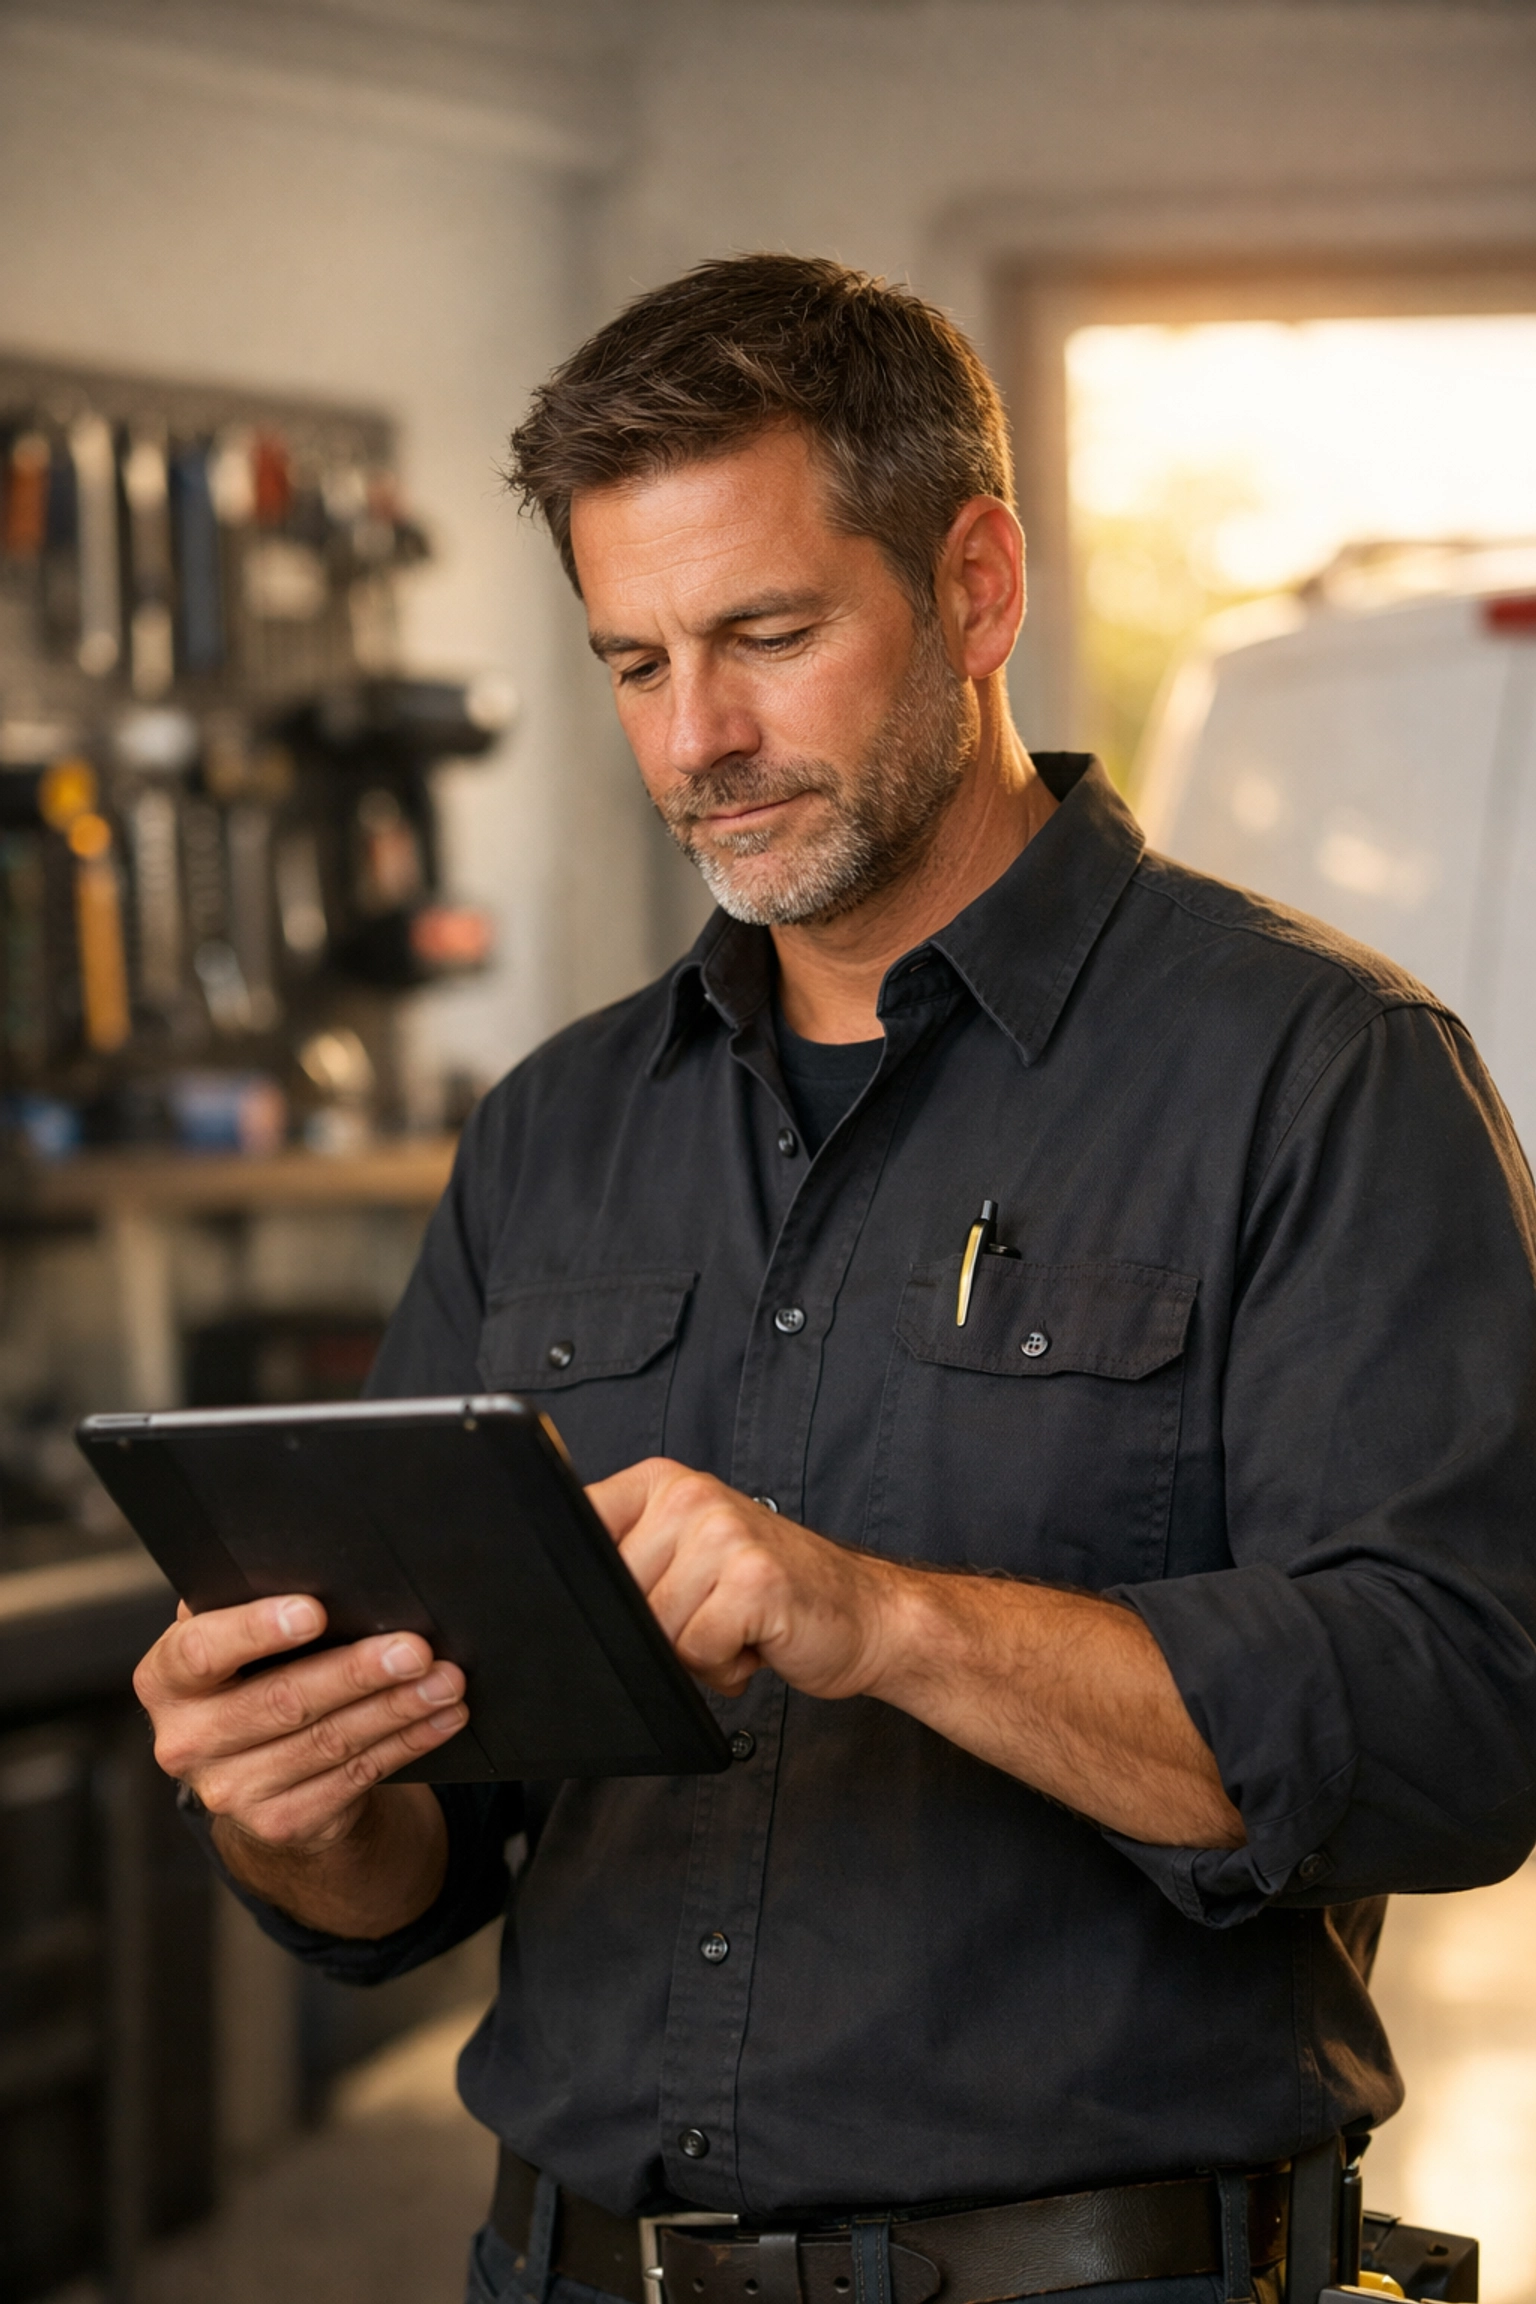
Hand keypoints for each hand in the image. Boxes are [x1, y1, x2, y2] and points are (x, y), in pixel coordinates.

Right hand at [134, 1595, 467, 1852]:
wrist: (255, 1768)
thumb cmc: (253, 1672)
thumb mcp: (237, 1640)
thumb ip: (254, 1604)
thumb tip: (327, 1567)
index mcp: (166, 1680)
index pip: (201, 1652)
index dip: (256, 1631)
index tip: (315, 1611)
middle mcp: (187, 1741)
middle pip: (280, 1701)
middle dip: (356, 1672)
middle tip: (414, 1648)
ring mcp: (231, 1791)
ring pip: (327, 1742)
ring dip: (396, 1708)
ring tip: (445, 1680)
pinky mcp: (280, 1823)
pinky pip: (354, 1777)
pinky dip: (406, 1742)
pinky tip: (441, 1717)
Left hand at [587, 1459, 894, 1699]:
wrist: (866, 1614)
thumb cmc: (768, 1593)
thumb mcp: (687, 1556)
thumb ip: (627, 1562)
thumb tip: (553, 1600)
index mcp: (662, 1484)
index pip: (578, 1525)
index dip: (577, 1581)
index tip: (608, 1600)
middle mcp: (691, 1496)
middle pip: (613, 1594)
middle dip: (651, 1629)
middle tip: (704, 1615)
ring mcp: (724, 1533)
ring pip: (654, 1628)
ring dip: (692, 1653)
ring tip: (734, 1627)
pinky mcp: (753, 1579)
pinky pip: (697, 1651)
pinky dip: (724, 1668)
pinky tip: (756, 1642)